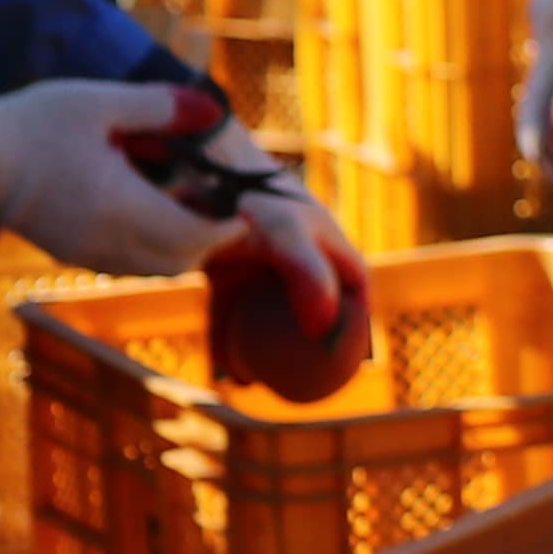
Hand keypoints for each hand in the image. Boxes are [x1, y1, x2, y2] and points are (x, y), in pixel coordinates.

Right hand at [0, 78, 230, 273]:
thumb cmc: (33, 124)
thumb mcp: (99, 102)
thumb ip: (160, 108)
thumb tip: (212, 112)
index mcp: (122, 208)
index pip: (195, 236)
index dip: (229, 225)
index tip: (248, 202)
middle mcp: (108, 242)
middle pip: (181, 260)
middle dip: (211, 238)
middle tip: (225, 202)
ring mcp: (87, 253)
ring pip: (155, 268)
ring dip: (182, 245)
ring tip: (191, 205)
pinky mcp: (70, 253)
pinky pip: (128, 264)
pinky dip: (153, 248)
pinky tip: (150, 212)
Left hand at [216, 175, 374, 375]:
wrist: (194, 169)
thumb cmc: (252, 198)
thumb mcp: (287, 234)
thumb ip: (311, 277)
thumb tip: (325, 331)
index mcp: (324, 239)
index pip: (354, 286)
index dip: (358, 322)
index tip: (350, 358)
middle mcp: (294, 252)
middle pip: (310, 308)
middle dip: (306, 348)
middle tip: (302, 384)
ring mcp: (256, 262)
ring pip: (266, 316)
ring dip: (263, 350)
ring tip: (256, 381)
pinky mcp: (222, 269)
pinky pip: (229, 313)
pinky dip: (228, 340)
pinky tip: (223, 370)